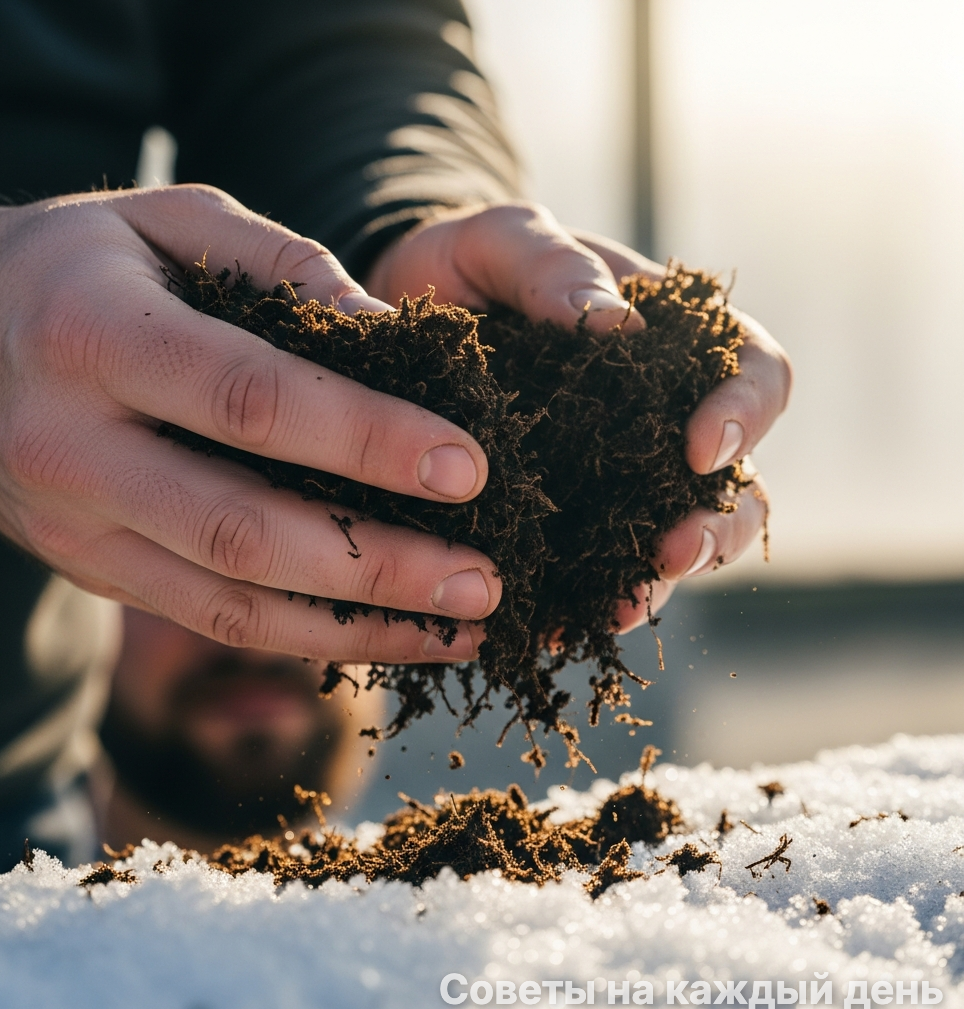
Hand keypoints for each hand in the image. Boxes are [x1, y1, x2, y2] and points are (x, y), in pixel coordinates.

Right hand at [0, 186, 501, 662]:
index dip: (367, 438)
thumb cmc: (74, 266)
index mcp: (96, 335)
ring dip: (358, 627)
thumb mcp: (167, 221)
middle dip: (379, 566)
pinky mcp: (91, 571)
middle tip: (485, 579)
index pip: (252, 399)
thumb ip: (283, 264)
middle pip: (245, 530)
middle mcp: (76, 448)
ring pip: (230, 605)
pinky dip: (306, 637)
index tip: (470, 466)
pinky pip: (209, 620)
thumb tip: (395, 336)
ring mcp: (76, 527)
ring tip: (461, 628)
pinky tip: (387, 634)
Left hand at [367, 203, 791, 632]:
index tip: (698, 449)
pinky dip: (580, 602)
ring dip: (658, 582)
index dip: (744, 414)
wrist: (395, 314)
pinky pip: (589, 572)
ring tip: (617, 610)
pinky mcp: (562, 521)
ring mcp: (614, 479)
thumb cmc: (466, 266)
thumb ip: (554, 266)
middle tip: (672, 554)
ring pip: (673, 542)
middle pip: (733, 482)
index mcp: (671, 343)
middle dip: (718, 526)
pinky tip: (550, 626)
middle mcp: (658, 420)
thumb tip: (619, 327)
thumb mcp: (502, 241)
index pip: (753, 373)